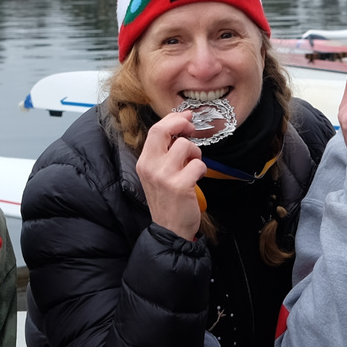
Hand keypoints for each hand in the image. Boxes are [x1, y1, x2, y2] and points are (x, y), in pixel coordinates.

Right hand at [135, 110, 206, 240]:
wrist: (169, 229)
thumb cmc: (167, 200)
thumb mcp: (157, 175)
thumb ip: (164, 153)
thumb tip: (179, 127)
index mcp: (144, 162)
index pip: (155, 130)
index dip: (172, 119)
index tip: (185, 117)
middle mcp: (151, 167)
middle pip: (163, 130)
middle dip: (181, 124)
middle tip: (191, 129)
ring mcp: (164, 176)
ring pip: (185, 146)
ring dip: (195, 154)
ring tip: (192, 166)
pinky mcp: (180, 186)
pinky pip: (198, 165)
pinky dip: (201, 170)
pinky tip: (196, 179)